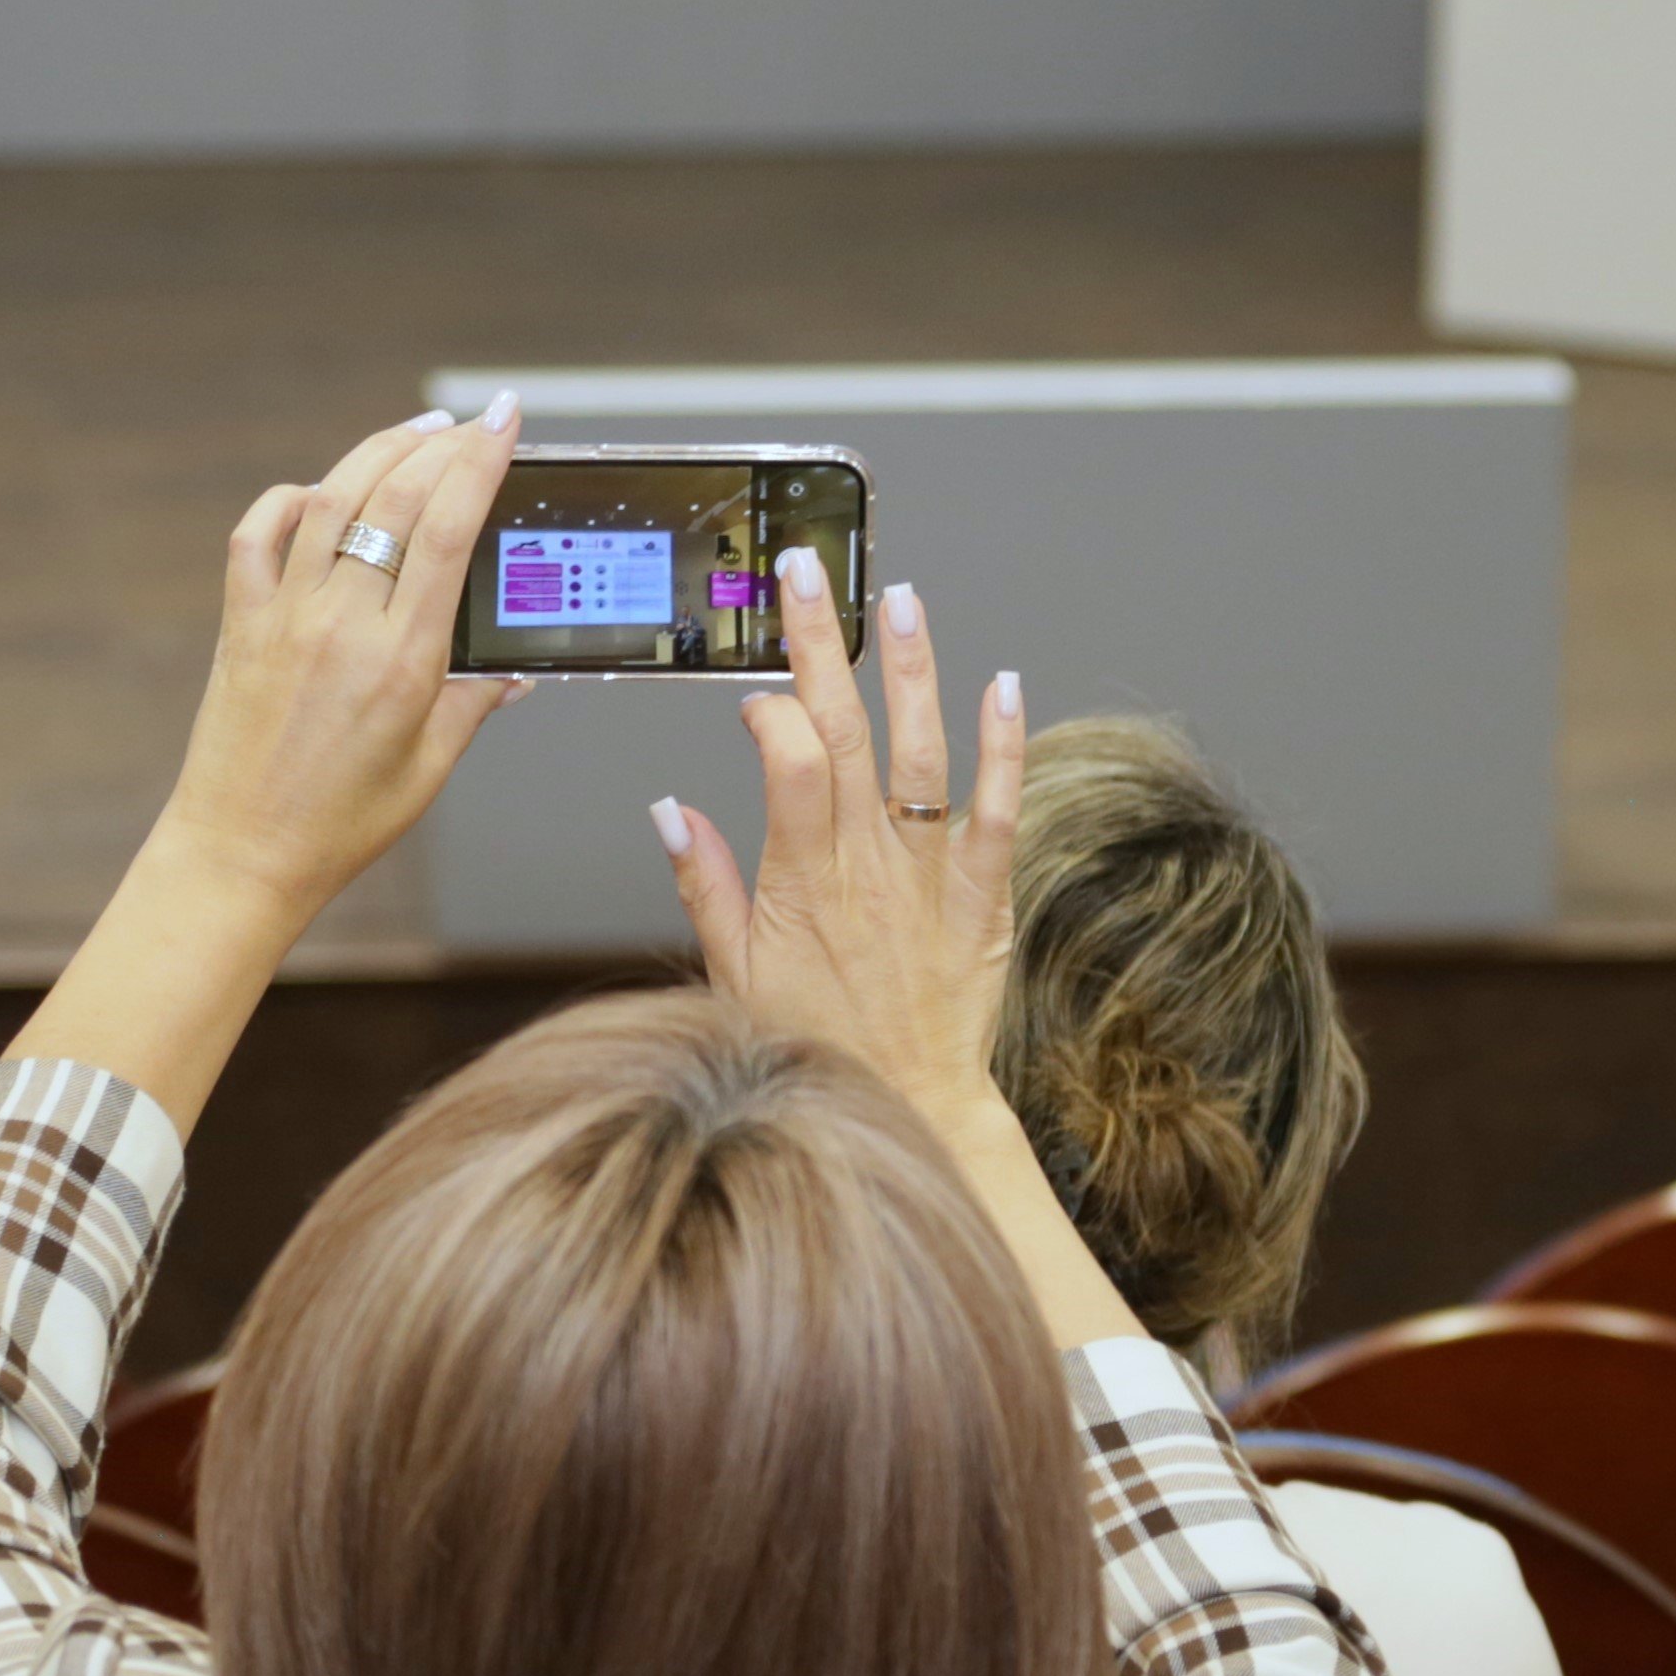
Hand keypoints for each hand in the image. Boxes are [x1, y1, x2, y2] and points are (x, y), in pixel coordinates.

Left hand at [2, 395, 524, 1135]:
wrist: (241, 853)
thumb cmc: (338, 824)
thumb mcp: (430, 767)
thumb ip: (474, 703)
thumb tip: (514, 669)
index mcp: (401, 661)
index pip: (448, 531)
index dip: (480, 463)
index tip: (504, 423)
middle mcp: (341, 623)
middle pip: (395, 496)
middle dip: (443, 443)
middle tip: (474, 422)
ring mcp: (284, 615)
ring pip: (331, 496)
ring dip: (379, 450)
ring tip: (418, 429)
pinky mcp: (241, 621)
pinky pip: (260, 532)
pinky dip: (292, 497)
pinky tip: (321, 489)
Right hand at [656, 554, 1024, 1130]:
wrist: (916, 1104)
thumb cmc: (823, 1046)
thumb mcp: (735, 975)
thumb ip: (704, 886)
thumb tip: (671, 809)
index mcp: (803, 880)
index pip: (787, 761)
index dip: (769, 709)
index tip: (754, 693)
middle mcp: (870, 866)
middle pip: (846, 732)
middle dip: (821, 643)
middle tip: (805, 571)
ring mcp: (931, 874)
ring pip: (922, 753)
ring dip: (912, 670)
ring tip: (897, 598)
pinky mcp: (983, 891)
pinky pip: (998, 807)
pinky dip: (1004, 745)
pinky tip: (1003, 684)